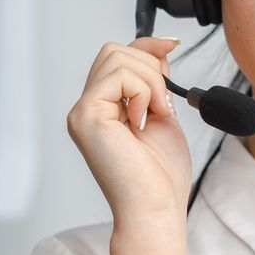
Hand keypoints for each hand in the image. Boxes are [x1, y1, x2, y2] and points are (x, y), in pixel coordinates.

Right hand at [66, 36, 191, 223]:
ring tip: (155, 114)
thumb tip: (160, 49)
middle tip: (162, 104)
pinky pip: (119, 76)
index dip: (146, 46)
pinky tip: (144, 120)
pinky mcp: (86, 115)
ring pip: (118, 58)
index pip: (116, 58)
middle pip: (114, 51)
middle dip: (149, 67)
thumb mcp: (162, 114)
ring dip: (149, 81)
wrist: (155, 208)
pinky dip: (141, 92)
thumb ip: (156, 83)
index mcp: (103, 109)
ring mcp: (82, 112)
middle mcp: (87, 109)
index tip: (172, 46)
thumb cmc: (159, 177)